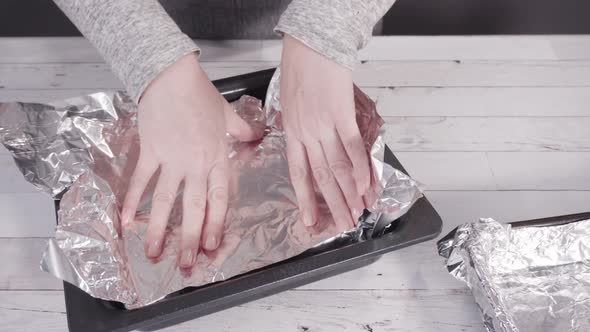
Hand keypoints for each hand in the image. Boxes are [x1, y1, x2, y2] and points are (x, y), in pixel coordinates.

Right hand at [121, 54, 260, 267]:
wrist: (172, 77)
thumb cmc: (199, 94)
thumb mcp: (227, 114)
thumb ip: (243, 130)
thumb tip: (258, 135)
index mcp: (216, 158)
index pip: (218, 198)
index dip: (215, 225)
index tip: (211, 247)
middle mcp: (196, 164)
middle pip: (194, 207)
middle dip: (189, 238)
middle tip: (185, 265)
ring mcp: (171, 159)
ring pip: (166, 201)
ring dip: (160, 229)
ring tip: (154, 253)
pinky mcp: (150, 151)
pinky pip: (141, 181)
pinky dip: (132, 201)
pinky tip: (125, 221)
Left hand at [280, 35, 370, 231]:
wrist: (310, 46)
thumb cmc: (299, 69)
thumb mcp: (288, 102)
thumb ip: (297, 127)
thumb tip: (309, 146)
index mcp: (291, 133)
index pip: (299, 173)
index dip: (305, 199)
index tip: (310, 220)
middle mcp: (306, 134)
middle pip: (321, 177)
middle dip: (333, 204)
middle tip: (343, 224)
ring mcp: (323, 126)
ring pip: (337, 167)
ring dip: (349, 193)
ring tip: (357, 212)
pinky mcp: (341, 115)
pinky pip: (351, 147)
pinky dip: (359, 168)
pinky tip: (365, 185)